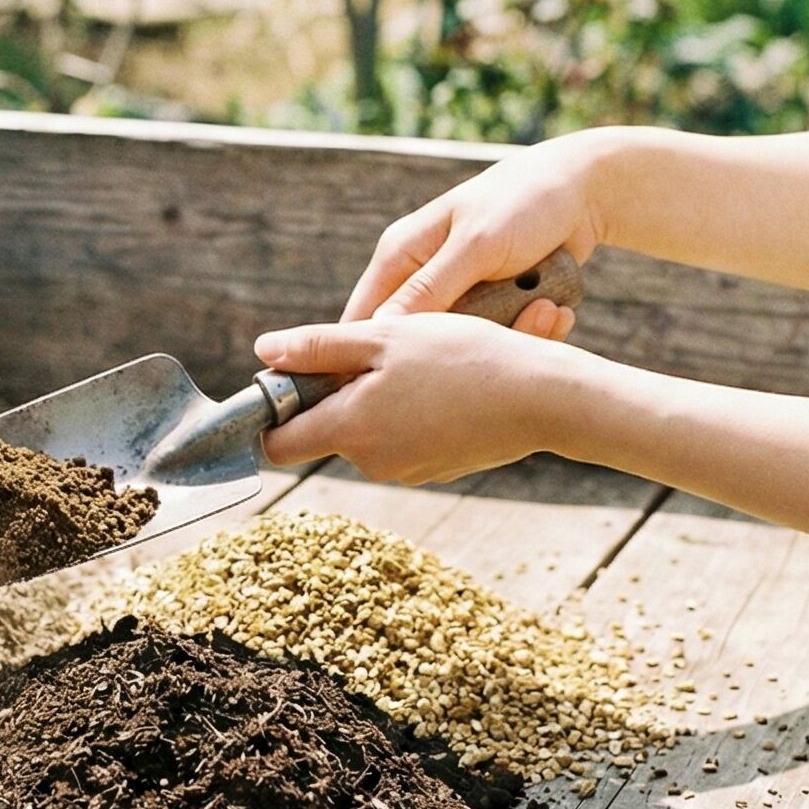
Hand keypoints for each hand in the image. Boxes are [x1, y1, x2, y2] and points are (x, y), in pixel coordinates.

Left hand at [254, 315, 578, 482]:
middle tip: (378, 350)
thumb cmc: (465, 358)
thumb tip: (263, 352)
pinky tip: (445, 382)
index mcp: (350, 430)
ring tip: (420, 361)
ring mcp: (408, 471)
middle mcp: (373, 463)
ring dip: (380, 396)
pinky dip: (412, 410)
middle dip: (338, 391)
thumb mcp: (385, 337)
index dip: (273, 411)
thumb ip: (318, 348)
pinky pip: (405, 436)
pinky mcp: (438, 469)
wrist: (545, 398)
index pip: (278, 444)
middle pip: (327, 428)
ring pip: (368, 430)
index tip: (288, 379)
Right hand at [344, 132, 608, 334]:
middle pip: (418, 341)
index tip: (406, 381)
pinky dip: (531, 329)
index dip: (373, 354)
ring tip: (546, 310)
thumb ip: (429, 288)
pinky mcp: (492, 306)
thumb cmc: (523, 203)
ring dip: (510, 334)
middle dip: (463, 347)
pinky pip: (500, 337)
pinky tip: (556, 311)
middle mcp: (422, 277)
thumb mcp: (477, 245)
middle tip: (504, 339)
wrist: (584, 191)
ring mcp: (459, 294)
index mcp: (399, 255)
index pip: (364, 318)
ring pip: (465, 345)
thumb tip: (381, 331)